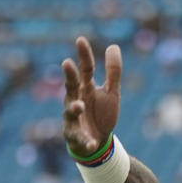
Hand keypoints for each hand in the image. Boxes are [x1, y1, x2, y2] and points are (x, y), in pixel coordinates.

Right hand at [62, 37, 121, 155]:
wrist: (98, 142)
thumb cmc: (101, 113)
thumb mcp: (112, 92)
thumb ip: (113, 72)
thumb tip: (113, 46)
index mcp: (85, 88)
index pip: (85, 69)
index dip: (84, 55)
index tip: (81, 39)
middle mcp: (75, 99)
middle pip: (71, 86)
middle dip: (69, 76)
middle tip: (67, 63)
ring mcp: (74, 118)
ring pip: (70, 111)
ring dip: (74, 107)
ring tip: (79, 105)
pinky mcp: (76, 137)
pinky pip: (80, 139)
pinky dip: (86, 141)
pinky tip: (92, 143)